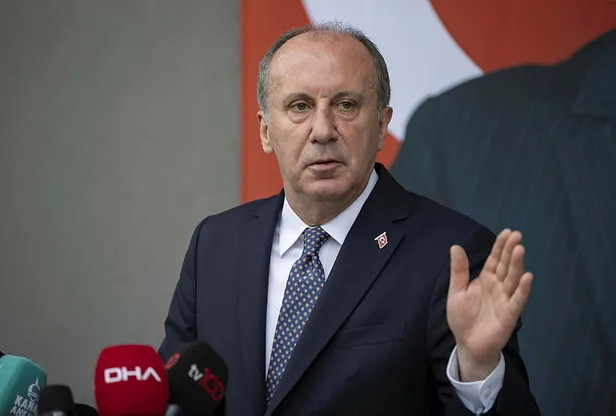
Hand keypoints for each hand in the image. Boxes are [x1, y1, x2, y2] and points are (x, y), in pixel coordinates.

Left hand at [447, 229, 532, 380]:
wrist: (467, 343)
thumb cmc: (463, 317)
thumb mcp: (456, 291)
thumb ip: (458, 270)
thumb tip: (455, 246)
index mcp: (486, 279)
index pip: (495, 259)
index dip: (501, 246)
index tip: (507, 231)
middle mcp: (498, 286)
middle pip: (506, 265)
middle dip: (510, 250)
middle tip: (517, 235)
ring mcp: (505, 299)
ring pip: (513, 279)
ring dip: (517, 265)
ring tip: (520, 249)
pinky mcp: (509, 315)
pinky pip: (517, 300)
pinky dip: (523, 289)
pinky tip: (528, 277)